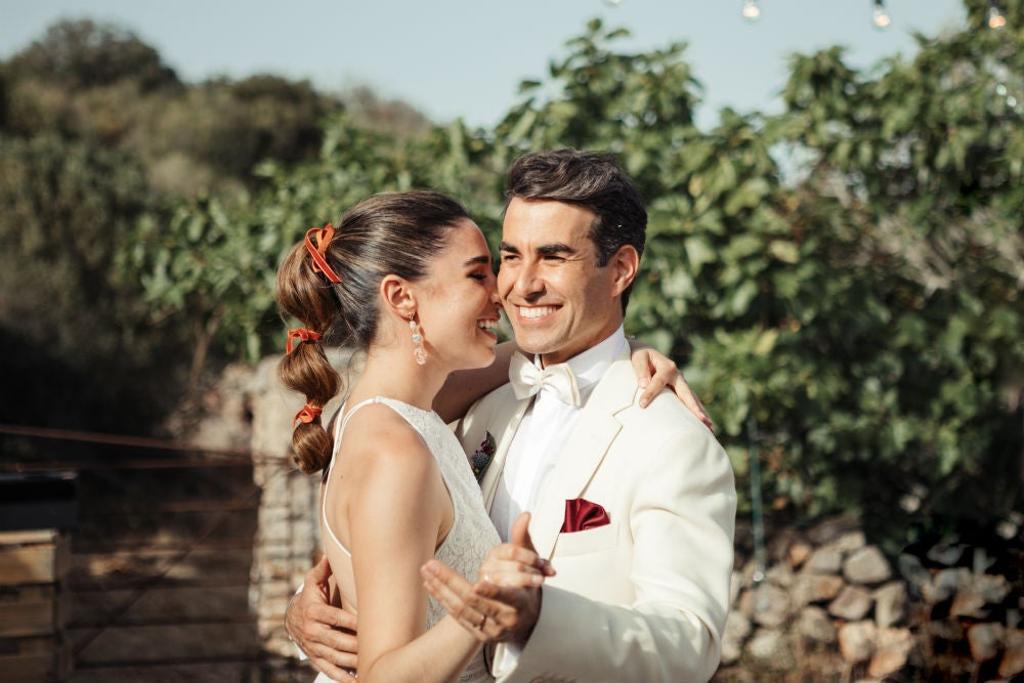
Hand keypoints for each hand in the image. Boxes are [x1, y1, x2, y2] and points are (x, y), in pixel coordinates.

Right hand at [285, 555, 358, 681]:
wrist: (291, 617)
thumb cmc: (310, 596)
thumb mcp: (312, 581)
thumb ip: (322, 570)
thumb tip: (328, 554)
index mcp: (313, 611)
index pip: (335, 618)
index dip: (351, 623)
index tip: (367, 625)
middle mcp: (311, 631)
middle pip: (336, 641)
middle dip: (354, 646)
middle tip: (373, 648)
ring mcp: (313, 647)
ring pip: (334, 657)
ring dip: (351, 663)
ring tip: (369, 664)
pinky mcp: (315, 658)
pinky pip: (328, 670)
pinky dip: (342, 677)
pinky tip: (356, 681)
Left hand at [421, 513, 550, 642]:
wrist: (526, 621)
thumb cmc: (527, 586)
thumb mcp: (531, 564)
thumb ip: (523, 539)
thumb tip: (525, 514)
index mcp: (521, 602)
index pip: (505, 596)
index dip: (492, 590)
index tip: (476, 583)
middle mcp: (506, 619)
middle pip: (474, 601)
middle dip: (451, 582)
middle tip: (430, 564)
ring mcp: (491, 630)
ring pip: (462, 609)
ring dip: (441, 589)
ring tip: (426, 570)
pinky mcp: (478, 635)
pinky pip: (456, 616)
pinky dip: (442, 599)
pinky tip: (429, 584)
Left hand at [630, 346, 712, 429]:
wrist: (646, 353)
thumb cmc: (641, 356)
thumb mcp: (639, 358)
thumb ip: (641, 370)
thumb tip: (644, 384)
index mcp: (667, 367)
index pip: (659, 382)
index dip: (651, 393)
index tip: (642, 404)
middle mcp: (678, 376)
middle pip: (687, 393)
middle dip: (694, 407)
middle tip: (702, 420)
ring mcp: (680, 384)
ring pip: (692, 399)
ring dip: (700, 412)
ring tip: (710, 426)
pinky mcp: (679, 390)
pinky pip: (689, 401)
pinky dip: (696, 412)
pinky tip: (703, 425)